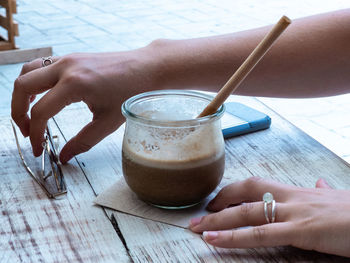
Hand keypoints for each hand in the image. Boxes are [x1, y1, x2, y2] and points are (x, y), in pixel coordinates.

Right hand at [11, 49, 157, 162]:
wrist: (148, 68)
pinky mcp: (72, 58)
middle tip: (28, 132)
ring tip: (30, 115)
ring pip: (28, 71)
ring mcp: (68, 59)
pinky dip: (35, 82)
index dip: (35, 134)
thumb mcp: (108, 122)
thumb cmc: (133, 92)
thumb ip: (83, 142)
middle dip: (18, 112)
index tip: (39, 149)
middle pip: (22, 86)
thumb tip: (64, 157)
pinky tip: (44, 97)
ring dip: (23, 94)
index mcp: (75, 84)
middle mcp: (66, 67)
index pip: (41, 111)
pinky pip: (41, 66)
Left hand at [189, 176, 349, 257]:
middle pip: (247, 192)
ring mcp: (295, 213)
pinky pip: (260, 234)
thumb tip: (318, 182)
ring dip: (218, 219)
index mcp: (298, 192)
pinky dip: (234, 237)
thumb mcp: (336, 198)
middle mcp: (292, 198)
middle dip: (220, 201)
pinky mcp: (302, 230)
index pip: (258, 184)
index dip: (235, 190)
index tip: (219, 199)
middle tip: (200, 213)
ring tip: (196, 227)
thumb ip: (322, 191)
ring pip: (248, 212)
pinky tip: (214, 240)